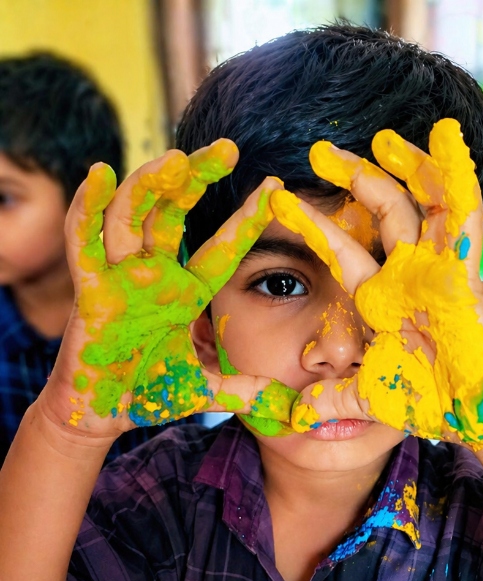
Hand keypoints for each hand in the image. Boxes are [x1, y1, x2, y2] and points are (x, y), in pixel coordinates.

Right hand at [42, 144, 294, 439]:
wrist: (103, 417)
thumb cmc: (150, 395)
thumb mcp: (206, 391)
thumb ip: (244, 390)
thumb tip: (287, 403)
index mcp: (185, 293)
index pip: (220, 249)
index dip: (245, 218)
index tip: (274, 186)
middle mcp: (154, 276)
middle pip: (174, 213)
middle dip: (197, 177)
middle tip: (226, 147)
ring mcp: (120, 279)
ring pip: (133, 216)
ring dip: (151, 184)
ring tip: (176, 160)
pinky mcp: (88, 291)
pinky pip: (83, 241)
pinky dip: (87, 207)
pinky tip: (99, 174)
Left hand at [270, 119, 482, 450]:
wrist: (470, 418)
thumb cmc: (425, 404)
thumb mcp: (365, 396)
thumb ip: (330, 399)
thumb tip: (295, 416)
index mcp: (380, 298)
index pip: (341, 250)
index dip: (312, 224)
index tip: (277, 200)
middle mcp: (407, 276)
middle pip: (381, 211)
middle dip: (354, 177)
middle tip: (318, 150)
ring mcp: (437, 270)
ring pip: (421, 203)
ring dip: (404, 167)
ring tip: (380, 136)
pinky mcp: (463, 273)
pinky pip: (462, 217)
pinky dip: (456, 177)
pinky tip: (444, 140)